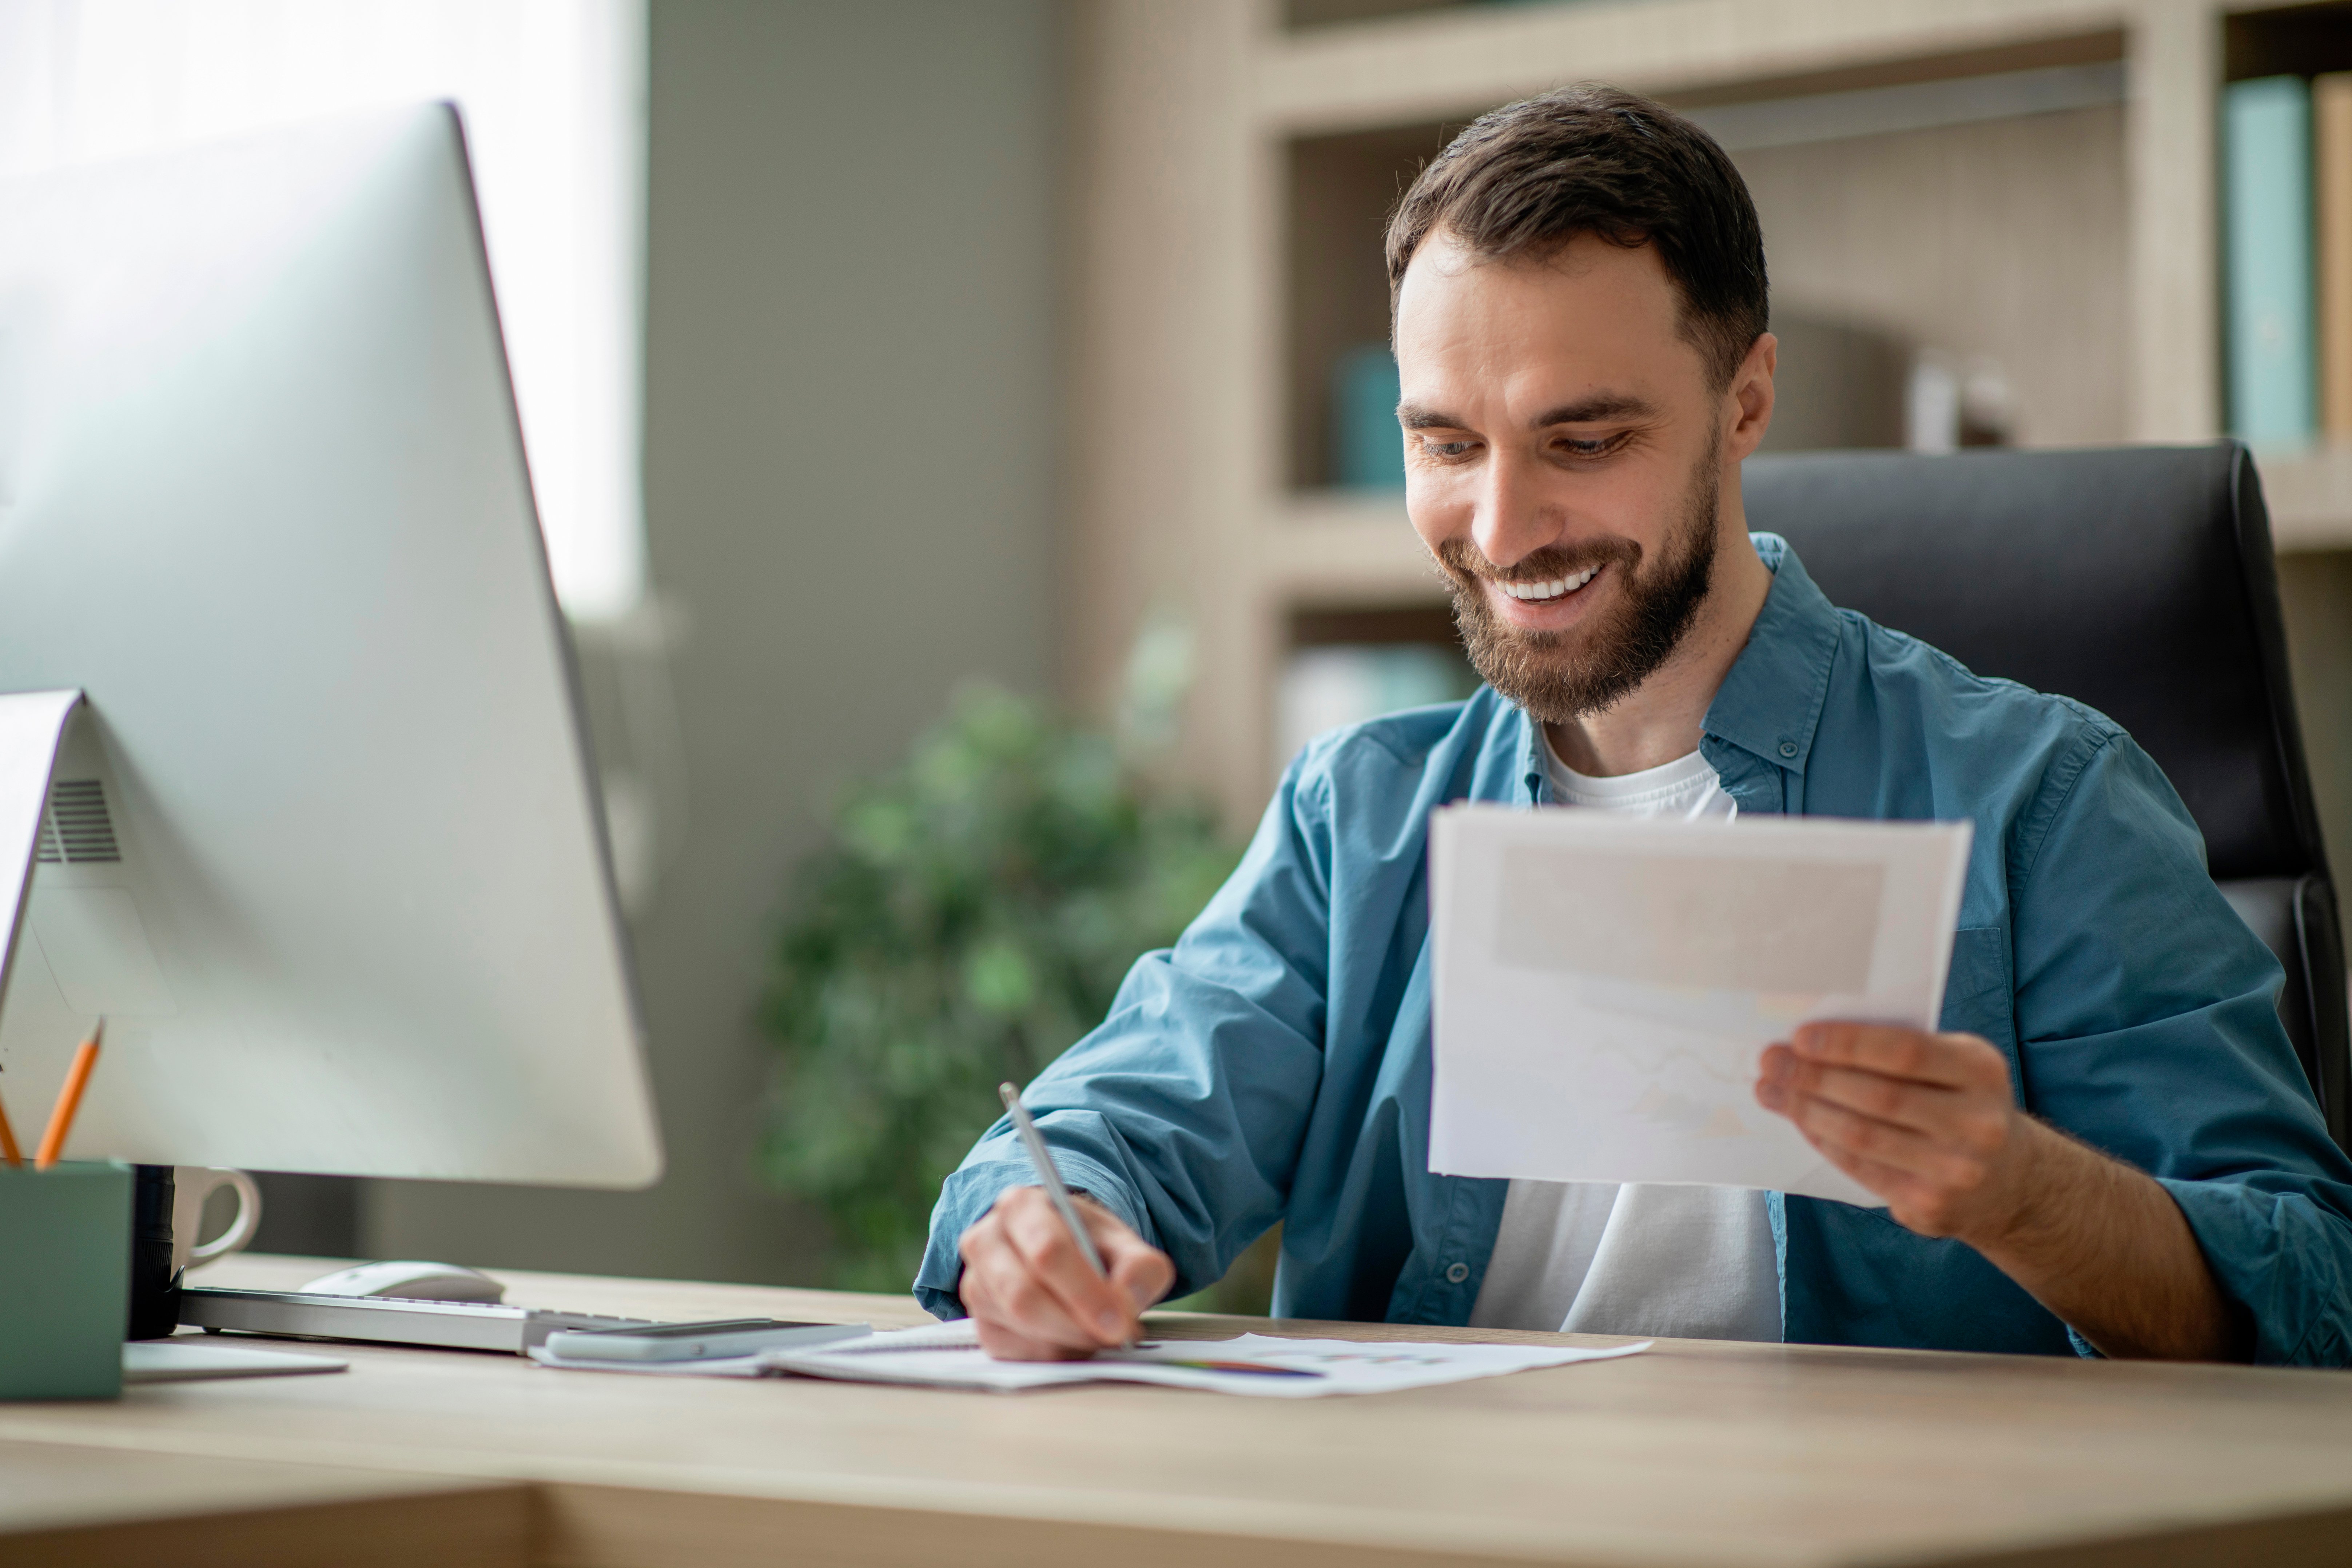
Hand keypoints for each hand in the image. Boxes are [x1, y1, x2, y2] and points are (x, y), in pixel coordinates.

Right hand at [956, 1188, 1174, 1360]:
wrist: (1066, 1253)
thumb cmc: (1090, 1245)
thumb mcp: (1126, 1244)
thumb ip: (1139, 1267)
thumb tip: (1127, 1302)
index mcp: (1021, 1207)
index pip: (1047, 1252)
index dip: (1085, 1292)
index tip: (1120, 1321)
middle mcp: (986, 1241)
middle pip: (1023, 1295)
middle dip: (1076, 1324)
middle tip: (1115, 1336)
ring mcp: (977, 1285)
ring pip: (1019, 1327)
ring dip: (1067, 1340)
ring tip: (1098, 1332)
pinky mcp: (982, 1325)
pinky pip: (1016, 1352)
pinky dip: (1054, 1354)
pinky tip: (1073, 1339)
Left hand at [1754, 1023, 2047, 1243]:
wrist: (2010, 1179)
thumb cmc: (1961, 1104)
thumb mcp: (1953, 1066)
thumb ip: (1899, 1051)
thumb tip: (1811, 1041)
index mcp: (1982, 1071)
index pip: (1906, 1051)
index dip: (1849, 1044)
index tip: (1800, 1036)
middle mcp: (1977, 1123)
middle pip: (1877, 1097)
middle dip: (1813, 1077)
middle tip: (1770, 1061)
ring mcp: (1956, 1170)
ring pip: (1862, 1136)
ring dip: (1806, 1111)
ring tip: (1770, 1090)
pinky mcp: (1931, 1205)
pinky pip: (1861, 1168)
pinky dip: (1822, 1141)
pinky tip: (1799, 1121)